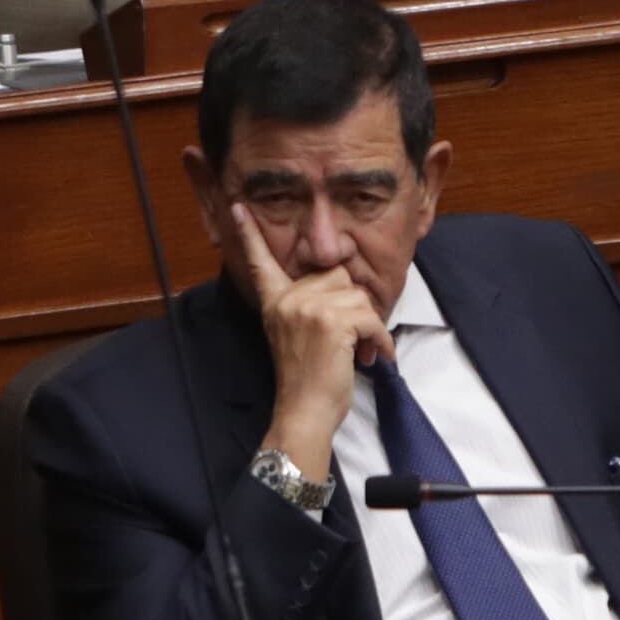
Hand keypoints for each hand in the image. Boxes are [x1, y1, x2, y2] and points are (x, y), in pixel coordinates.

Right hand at [233, 206, 393, 478]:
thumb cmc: (306, 380)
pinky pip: (372, 318)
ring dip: (371, 328)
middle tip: (354, 340)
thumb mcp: (296, 335)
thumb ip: (307, 306)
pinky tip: (376, 358)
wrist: (304, 412)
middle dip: (354, 307)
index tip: (238, 208)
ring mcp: (309, 309)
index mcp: (275, 302)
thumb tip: (342, 286)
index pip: (260, 262)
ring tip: (363, 352)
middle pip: (339, 277)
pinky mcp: (332, 322)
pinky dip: (382, 340)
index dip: (249, 235)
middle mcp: (288, 300)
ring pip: (359, 297)